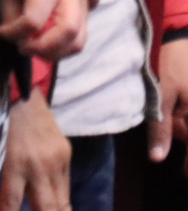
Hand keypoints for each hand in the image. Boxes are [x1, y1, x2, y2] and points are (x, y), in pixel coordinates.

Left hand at [0, 0, 87, 59]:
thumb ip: (11, 13)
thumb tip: (19, 40)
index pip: (33, 20)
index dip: (12, 33)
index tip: (1, 32)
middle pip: (68, 32)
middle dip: (42, 48)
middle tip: (23, 47)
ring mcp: (85, 1)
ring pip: (78, 41)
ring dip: (54, 52)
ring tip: (34, 46)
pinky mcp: (86, 9)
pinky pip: (80, 38)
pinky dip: (62, 48)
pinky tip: (45, 40)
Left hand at [0, 94, 69, 210]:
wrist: (25, 102)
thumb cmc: (6, 131)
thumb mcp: (0, 156)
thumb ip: (7, 184)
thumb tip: (9, 204)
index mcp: (16, 164)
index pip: (12, 203)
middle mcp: (39, 165)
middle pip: (47, 205)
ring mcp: (57, 160)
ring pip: (61, 197)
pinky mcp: (66, 154)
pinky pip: (65, 183)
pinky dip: (62, 199)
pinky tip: (61, 207)